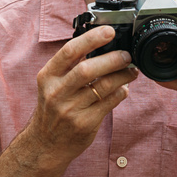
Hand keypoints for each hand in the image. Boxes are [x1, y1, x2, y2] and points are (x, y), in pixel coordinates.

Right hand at [26, 26, 137, 163]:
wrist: (45, 144)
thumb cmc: (53, 108)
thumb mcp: (53, 84)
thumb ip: (71, 66)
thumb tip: (102, 45)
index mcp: (48, 76)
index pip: (69, 52)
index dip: (91, 39)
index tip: (109, 31)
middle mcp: (56, 92)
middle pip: (87, 69)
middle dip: (112, 59)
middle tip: (126, 55)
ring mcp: (70, 110)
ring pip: (103, 86)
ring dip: (122, 76)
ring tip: (131, 71)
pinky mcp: (85, 124)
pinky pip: (109, 103)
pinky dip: (121, 93)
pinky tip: (124, 89)